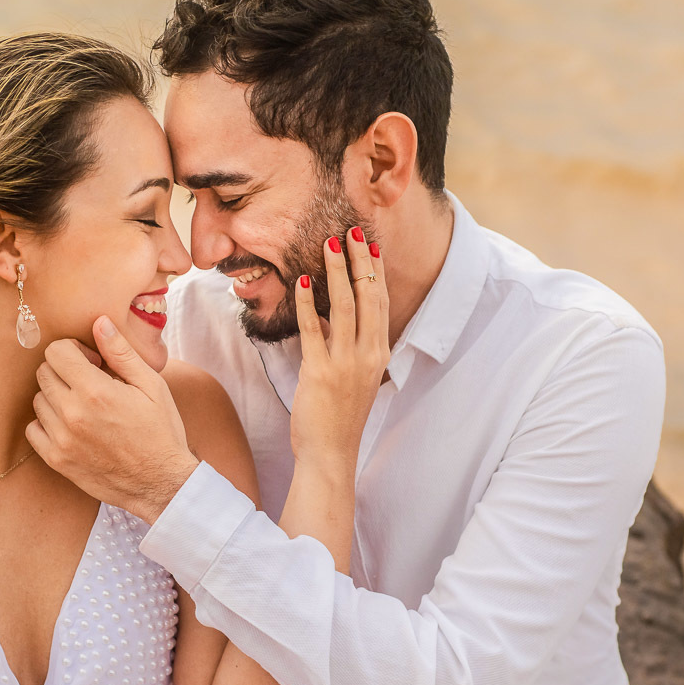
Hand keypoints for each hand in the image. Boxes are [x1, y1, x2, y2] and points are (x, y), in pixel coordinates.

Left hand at [26, 316, 198, 523]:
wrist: (161, 483)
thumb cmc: (161, 431)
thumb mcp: (151, 386)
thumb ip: (121, 353)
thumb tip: (99, 323)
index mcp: (95, 391)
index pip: (56, 352)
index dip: (75, 350)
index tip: (93, 361)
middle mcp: (71, 414)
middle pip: (44, 373)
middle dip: (64, 369)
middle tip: (90, 381)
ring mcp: (61, 439)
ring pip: (38, 400)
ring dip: (57, 395)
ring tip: (84, 405)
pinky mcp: (57, 460)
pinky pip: (34, 429)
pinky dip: (47, 422)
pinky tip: (72, 425)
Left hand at [289, 227, 389, 478]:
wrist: (330, 454)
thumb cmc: (340, 417)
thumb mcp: (355, 376)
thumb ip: (350, 345)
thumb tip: (334, 314)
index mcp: (379, 353)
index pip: (381, 302)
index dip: (375, 270)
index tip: (370, 243)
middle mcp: (368, 355)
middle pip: (368, 297)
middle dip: (360, 261)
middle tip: (352, 231)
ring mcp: (346, 363)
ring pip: (345, 307)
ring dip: (338, 273)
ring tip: (330, 245)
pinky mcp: (320, 372)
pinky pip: (314, 331)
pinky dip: (309, 304)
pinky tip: (303, 282)